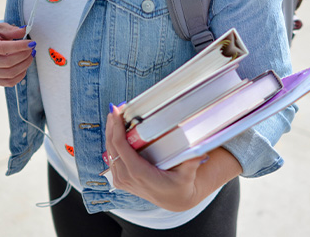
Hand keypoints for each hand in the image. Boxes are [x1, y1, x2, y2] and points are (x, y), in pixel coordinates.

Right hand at [0, 23, 35, 86]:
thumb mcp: (0, 28)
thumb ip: (12, 30)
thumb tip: (24, 30)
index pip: (2, 48)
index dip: (19, 46)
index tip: (32, 43)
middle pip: (7, 62)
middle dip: (24, 55)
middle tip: (32, 49)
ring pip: (10, 73)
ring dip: (25, 65)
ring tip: (30, 56)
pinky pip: (9, 82)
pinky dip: (21, 75)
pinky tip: (24, 66)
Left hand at [106, 105, 241, 211]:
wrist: (174, 200)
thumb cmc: (180, 186)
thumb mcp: (187, 175)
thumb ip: (191, 163)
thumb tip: (200, 151)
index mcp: (139, 173)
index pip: (121, 147)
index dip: (116, 128)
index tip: (116, 112)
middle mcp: (126, 177)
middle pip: (112, 147)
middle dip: (112, 126)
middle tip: (115, 108)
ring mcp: (122, 180)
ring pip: (109, 152)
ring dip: (110, 133)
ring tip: (114, 116)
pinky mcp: (121, 180)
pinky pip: (112, 158)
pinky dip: (112, 143)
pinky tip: (115, 131)